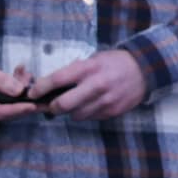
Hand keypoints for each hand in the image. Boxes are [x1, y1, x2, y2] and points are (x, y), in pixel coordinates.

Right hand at [0, 41, 38, 121]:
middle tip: (43, 95)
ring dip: (20, 88)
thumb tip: (20, 91)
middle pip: (7, 110)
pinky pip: (6, 93)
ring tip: (27, 73)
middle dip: (24, 100)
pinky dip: (15, 84)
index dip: (19, 110)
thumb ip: (0, 81)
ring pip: (8, 101)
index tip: (35, 105)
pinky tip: (21, 71)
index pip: (0, 112)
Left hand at [28, 51, 147, 120]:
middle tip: (51, 105)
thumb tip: (51, 85)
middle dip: (52, 107)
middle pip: (63, 105)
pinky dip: (86, 113)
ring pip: (75, 116)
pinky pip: (90, 118)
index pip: (57, 80)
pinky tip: (92, 104)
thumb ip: (74, 71)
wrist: (145, 70)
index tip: (32, 93)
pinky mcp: (112, 112)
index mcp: (89, 69)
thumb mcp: (94, 59)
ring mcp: (105, 101)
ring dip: (71, 111)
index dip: (40, 89)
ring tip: (76, 103)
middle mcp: (96, 86)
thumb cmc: (115, 63)